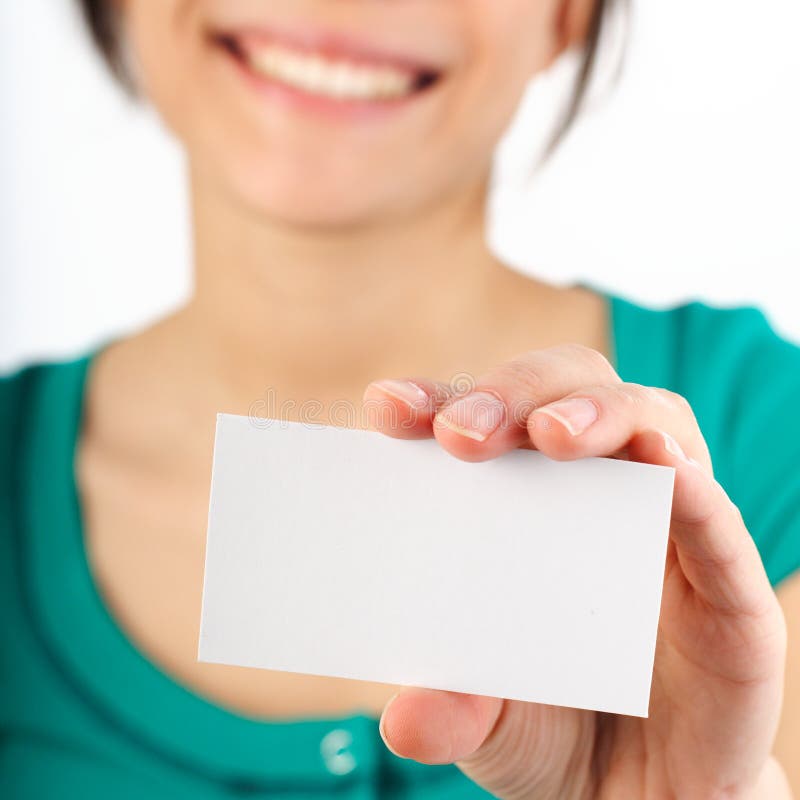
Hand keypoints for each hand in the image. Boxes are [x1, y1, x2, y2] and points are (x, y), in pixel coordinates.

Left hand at [363, 345, 788, 799]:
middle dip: (512, 396)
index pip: (481, 423)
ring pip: (650, 423)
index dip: (436, 402)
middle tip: (462, 433)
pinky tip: (664, 468)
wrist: (640, 792)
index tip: (386, 409)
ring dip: (600, 413)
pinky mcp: (727, 585)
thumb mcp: (488, 720)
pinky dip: (693, 488)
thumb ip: (452, 710)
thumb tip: (403, 723)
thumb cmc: (553, 725)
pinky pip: (717, 522)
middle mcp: (592, 493)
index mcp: (520, 501)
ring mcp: (663, 529)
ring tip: (552, 435)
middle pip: (564, 393)